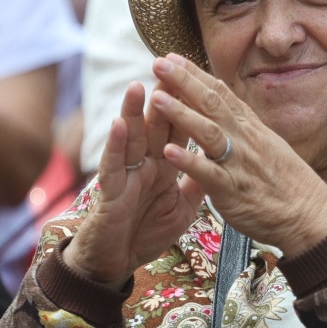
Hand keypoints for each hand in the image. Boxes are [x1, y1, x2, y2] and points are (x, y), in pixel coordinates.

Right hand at [61, 81, 204, 287]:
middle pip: (155, 124)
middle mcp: (143, 164)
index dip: (187, 104)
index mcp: (163, 165)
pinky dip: (115, 145)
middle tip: (169, 65)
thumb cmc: (144, 233)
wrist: (117, 262)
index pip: (177, 128)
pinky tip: (119, 124)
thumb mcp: (183, 208)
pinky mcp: (109, 193)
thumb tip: (217, 162)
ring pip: (130, 138)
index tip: (199, 77)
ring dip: (135, 111)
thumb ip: (197, 183)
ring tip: (141, 84)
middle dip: (162, 96)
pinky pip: (112, 166)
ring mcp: (125, 175)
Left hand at [147, 55, 326, 256]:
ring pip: (207, 132)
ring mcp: (238, 162)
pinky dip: (187, 162)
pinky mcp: (233, 190)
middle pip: (211, 103)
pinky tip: (168, 151)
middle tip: (158, 64)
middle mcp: (243, 138)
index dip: (194, 74)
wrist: (310, 214)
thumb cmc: (287, 183)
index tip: (171, 58)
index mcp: (249, 127)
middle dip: (183, 81)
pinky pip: (208, 173)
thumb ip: (242, 128)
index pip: (219, 92)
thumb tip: (223, 111)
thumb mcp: (267, 145)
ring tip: (157, 98)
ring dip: (181, 113)